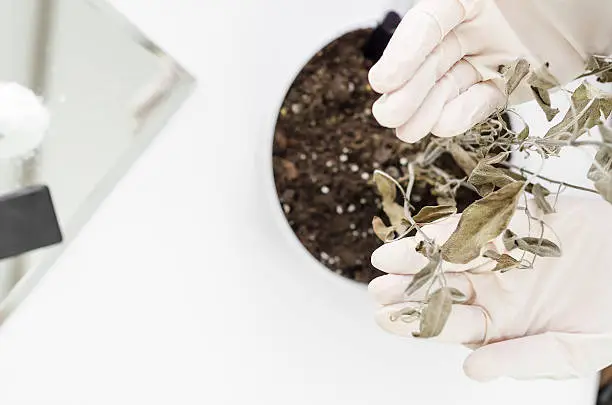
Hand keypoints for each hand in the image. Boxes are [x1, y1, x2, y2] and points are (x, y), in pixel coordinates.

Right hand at [368, 0, 610, 142]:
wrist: (606, 21)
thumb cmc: (577, 2)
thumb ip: (466, 7)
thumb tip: (427, 33)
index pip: (428, 22)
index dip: (403, 52)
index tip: (383, 82)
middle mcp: (476, 26)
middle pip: (431, 60)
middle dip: (407, 90)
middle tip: (388, 115)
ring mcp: (490, 55)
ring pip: (447, 85)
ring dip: (426, 110)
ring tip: (407, 131)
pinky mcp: (507, 82)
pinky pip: (479, 100)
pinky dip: (462, 114)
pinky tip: (446, 123)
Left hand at [368, 196, 611, 380]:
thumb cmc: (610, 316)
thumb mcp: (572, 349)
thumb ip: (524, 359)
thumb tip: (471, 370)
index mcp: (500, 321)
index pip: (450, 323)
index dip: (417, 322)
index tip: (385, 320)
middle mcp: (494, 287)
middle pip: (441, 287)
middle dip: (408, 290)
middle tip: (376, 291)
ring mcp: (501, 254)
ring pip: (450, 255)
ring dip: (418, 257)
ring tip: (384, 261)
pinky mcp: (515, 222)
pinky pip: (478, 225)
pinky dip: (451, 230)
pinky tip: (422, 235)